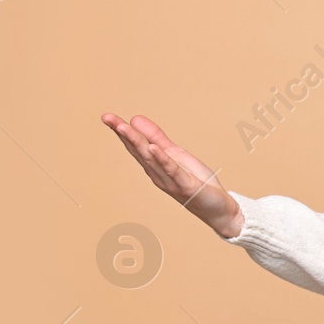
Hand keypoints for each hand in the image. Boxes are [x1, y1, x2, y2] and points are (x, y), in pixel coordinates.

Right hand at [102, 112, 242, 239]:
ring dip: (137, 142)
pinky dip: (162, 160)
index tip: (107, 116)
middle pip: (138, 150)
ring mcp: (170, 181)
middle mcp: (157, 173)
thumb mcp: (175, 154)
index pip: (135, 145)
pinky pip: (172, 171)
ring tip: (124, 127)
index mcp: (154, 164)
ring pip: (151, 159)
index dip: (121, 130)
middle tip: (107, 117)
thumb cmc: (194, 180)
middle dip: (123, 133)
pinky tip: (153, 148)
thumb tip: (136, 119)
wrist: (216, 207)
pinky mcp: (185, 186)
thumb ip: (157, 138)